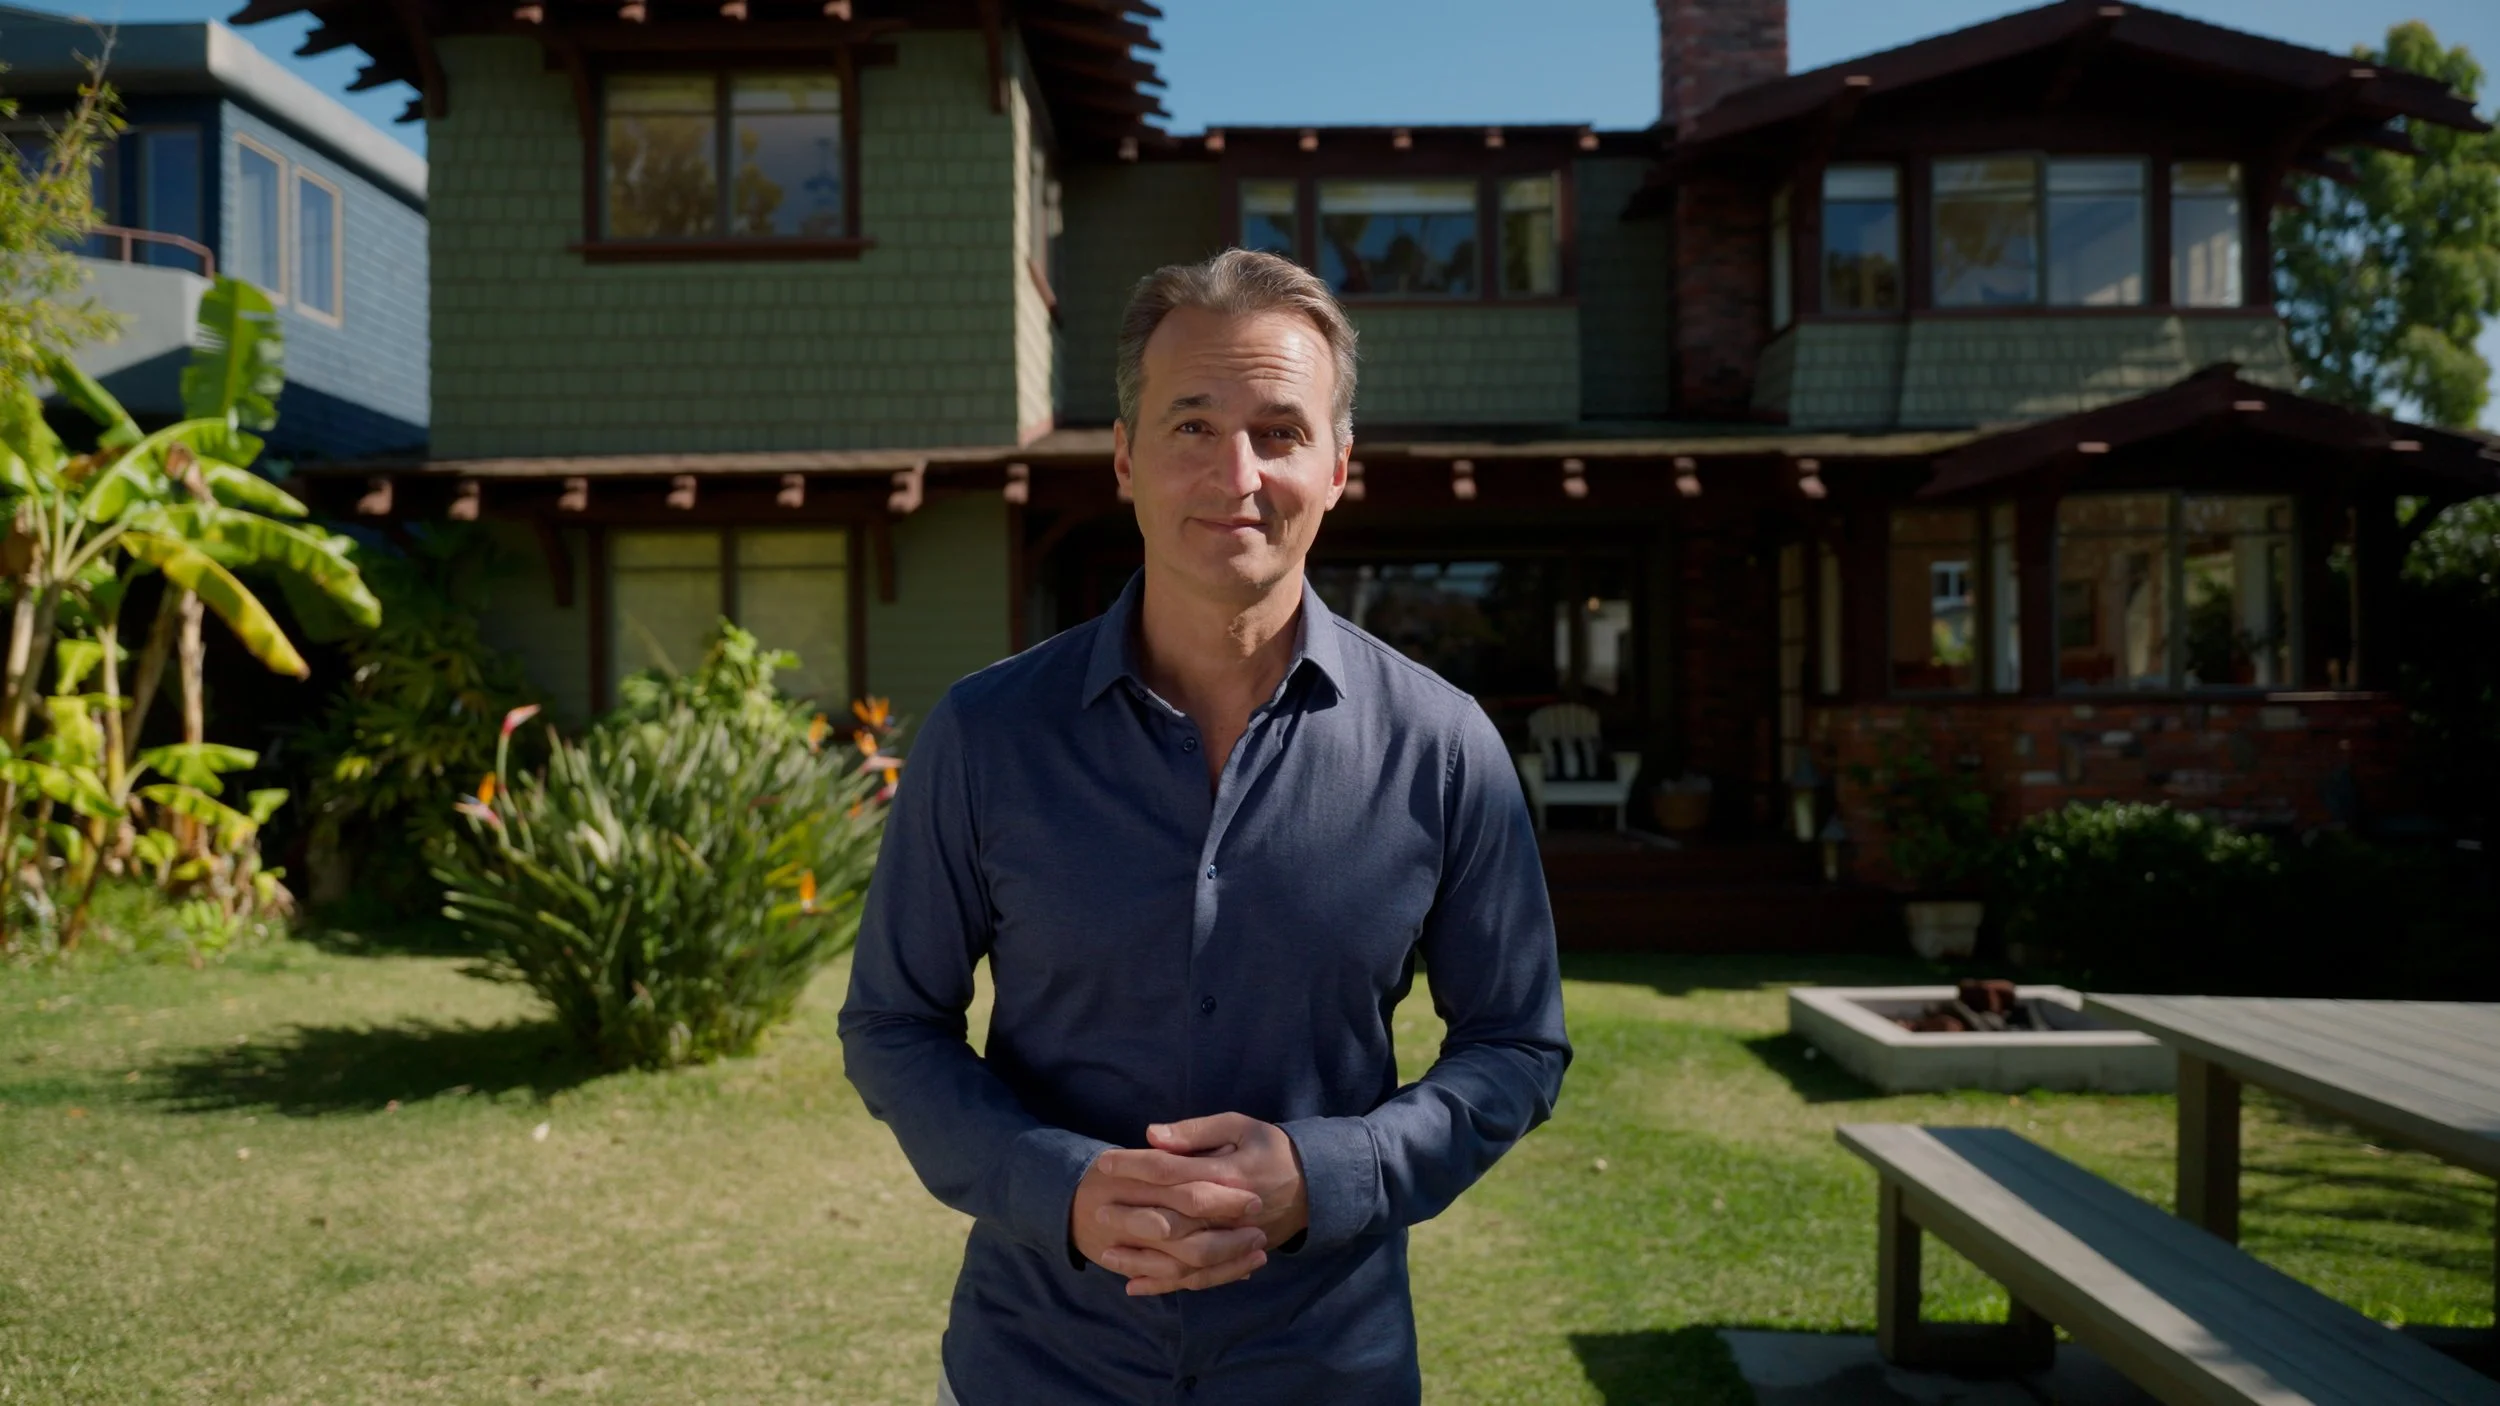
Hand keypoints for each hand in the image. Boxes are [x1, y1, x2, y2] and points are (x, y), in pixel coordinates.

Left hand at [1093, 1113, 1310, 1293]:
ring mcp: (1232, 1241)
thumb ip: (1196, 1132)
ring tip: (1105, 1253)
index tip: (1103, 1163)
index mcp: (1227, 1175)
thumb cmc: (1272, 1149)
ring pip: (1180, 1259)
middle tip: (1097, 1209)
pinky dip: (1164, 1286)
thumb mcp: (1239, 1127)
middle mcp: (1228, 1214)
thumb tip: (1152, 1135)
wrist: (1316, 1186)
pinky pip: (1196, 1280)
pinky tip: (1134, 1286)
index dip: (1134, 1166)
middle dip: (1130, 1216)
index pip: (1170, 1171)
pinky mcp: (1234, 1259)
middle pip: (1171, 1220)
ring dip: (1141, 1258)